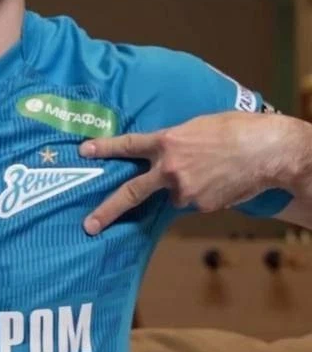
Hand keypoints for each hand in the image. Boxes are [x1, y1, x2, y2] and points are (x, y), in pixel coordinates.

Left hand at [78, 111, 291, 233]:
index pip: (129, 145)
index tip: (84, 151)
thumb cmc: (237, 129)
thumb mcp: (198, 126)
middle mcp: (171, 169)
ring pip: (174, 195)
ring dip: (185, 186)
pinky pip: (195, 201)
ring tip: (212, 170)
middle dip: (107, 210)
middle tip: (89, 225)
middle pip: (131, 192)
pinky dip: (204, 193)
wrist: (267, 151)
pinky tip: (222, 181)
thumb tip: (165, 156)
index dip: (105, 148)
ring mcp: (185, 191)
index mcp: (168, 142)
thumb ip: (175, 142)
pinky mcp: (202, 206)